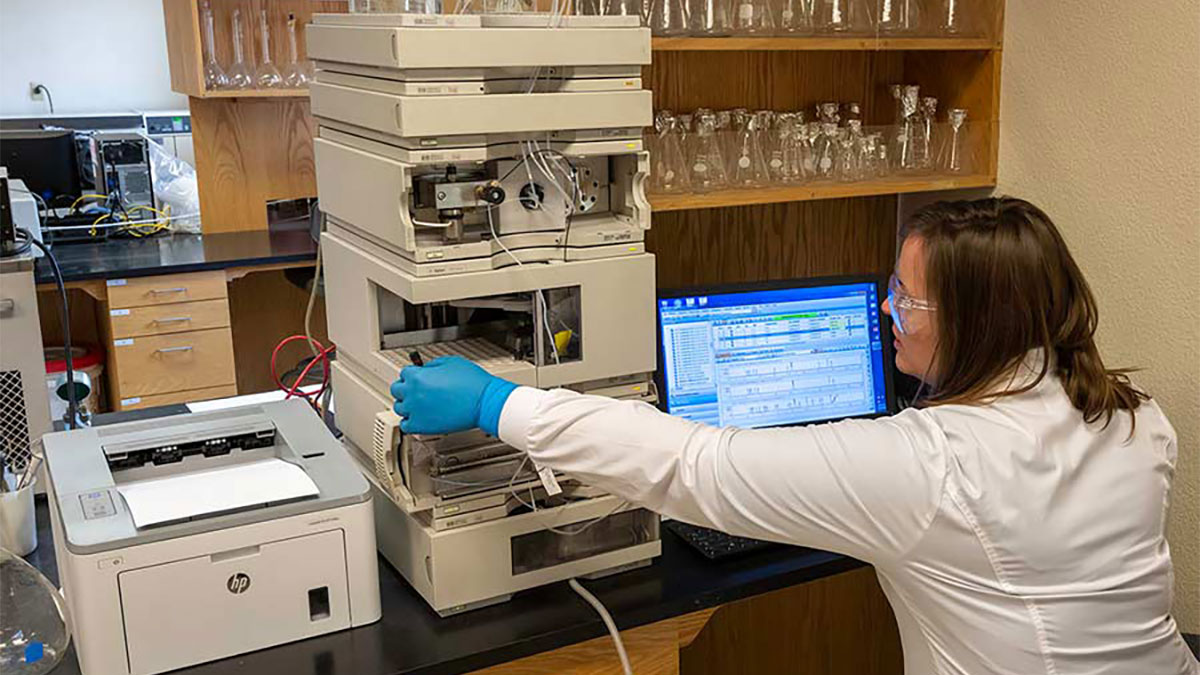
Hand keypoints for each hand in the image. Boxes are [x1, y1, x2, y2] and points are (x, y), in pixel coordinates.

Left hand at [390, 356, 517, 435]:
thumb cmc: (472, 383)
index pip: (403, 373)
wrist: (484, 402)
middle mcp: (413, 394)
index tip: (416, 376)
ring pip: (399, 408)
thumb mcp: (450, 362)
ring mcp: (416, 411)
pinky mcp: (422, 426)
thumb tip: (426, 370)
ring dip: (406, 404)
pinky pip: (406, 426)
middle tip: (414, 389)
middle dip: (405, 388)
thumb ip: (432, 366)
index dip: (412, 374)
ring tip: (416, 403)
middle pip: (396, 390)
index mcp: (418, 377)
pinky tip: (416, 418)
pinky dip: (409, 422)